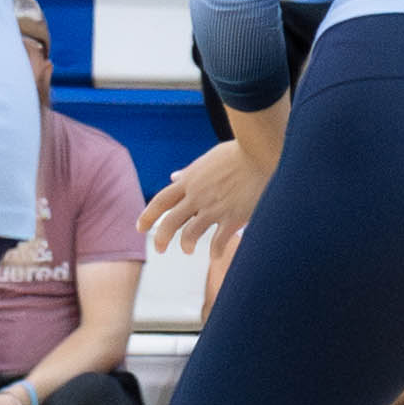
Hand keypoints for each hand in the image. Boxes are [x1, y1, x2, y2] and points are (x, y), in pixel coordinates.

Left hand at [142, 137, 276, 251]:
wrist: (263, 150)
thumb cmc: (240, 150)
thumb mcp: (210, 158)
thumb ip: (191, 171)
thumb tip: (174, 176)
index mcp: (190, 180)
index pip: (160, 201)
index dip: (147, 216)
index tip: (140, 227)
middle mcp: (197, 195)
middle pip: (169, 222)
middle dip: (160, 238)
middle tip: (159, 248)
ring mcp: (213, 208)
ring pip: (189, 235)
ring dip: (186, 245)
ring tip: (187, 250)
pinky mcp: (232, 217)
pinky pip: (218, 242)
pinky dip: (215, 251)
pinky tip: (216, 254)